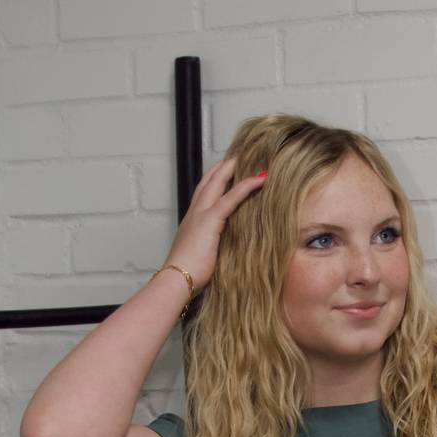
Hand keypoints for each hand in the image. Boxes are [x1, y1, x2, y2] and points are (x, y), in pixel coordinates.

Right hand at [161, 153, 266, 293]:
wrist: (176, 280)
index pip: (203, 195)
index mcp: (191, 223)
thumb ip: (211, 249)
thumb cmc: (187, 276)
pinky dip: (246, 186)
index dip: (213, 182)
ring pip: (217, 183)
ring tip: (246, 158)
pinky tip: (259, 179)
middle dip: (221, 168)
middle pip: (207, 182)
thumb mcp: (201, 258)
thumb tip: (222, 253)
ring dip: (231, 168)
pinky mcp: (210, 220)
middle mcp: (194, 214)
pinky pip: (231, 197)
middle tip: (235, 156)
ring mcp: (200, 215)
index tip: (223, 174)